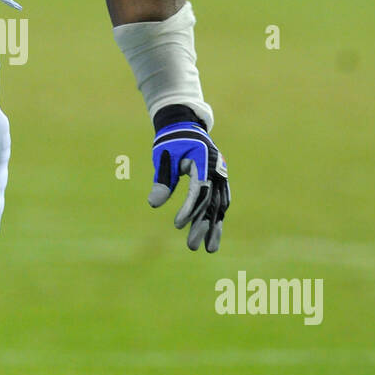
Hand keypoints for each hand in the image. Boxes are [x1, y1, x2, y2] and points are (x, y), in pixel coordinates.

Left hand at [148, 108, 229, 252]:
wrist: (186, 126)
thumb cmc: (171, 141)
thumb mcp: (163, 156)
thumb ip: (162, 179)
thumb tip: (154, 204)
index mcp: (203, 160)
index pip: (198, 190)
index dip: (189, 209)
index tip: (178, 226)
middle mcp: (217, 168)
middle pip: (211, 202)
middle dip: (202, 226)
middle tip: (192, 247)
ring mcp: (221, 175)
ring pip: (219, 205)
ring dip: (215, 227)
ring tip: (209, 249)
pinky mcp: (220, 180)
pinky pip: (221, 202)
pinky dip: (217, 217)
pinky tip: (214, 234)